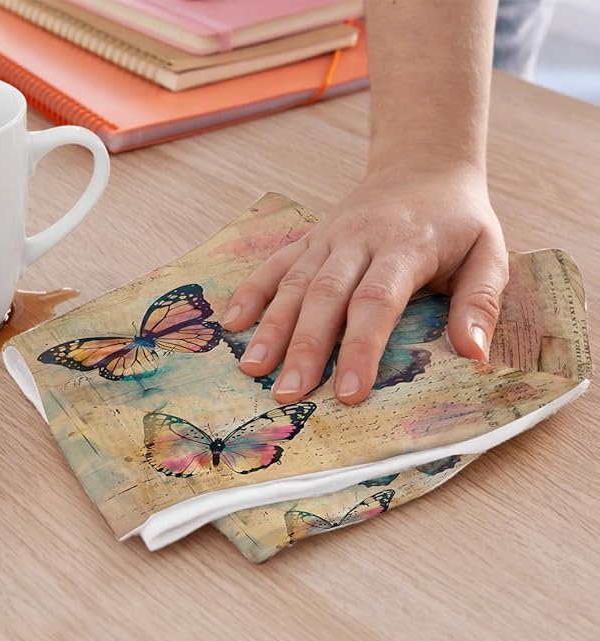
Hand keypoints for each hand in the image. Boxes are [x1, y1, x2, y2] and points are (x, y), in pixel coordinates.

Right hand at [222, 162, 507, 404]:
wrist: (422, 165)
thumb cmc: (458, 220)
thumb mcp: (489, 253)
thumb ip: (480, 302)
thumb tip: (472, 355)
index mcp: (406, 245)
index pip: (377, 300)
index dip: (362, 348)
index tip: (349, 393)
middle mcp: (359, 239)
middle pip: (326, 295)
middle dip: (306, 346)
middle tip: (288, 393)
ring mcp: (328, 236)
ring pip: (294, 282)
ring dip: (270, 326)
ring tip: (251, 368)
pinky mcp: (310, 236)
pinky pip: (276, 263)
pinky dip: (252, 291)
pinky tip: (231, 323)